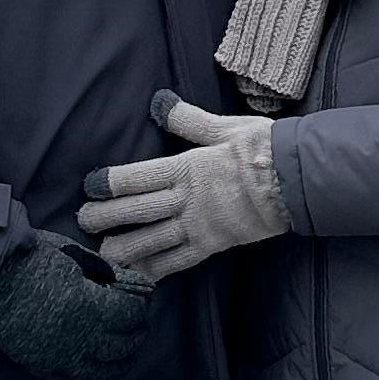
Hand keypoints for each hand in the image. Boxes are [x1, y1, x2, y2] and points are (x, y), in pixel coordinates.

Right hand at [0, 233, 156, 379]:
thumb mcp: (72, 256)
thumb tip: (133, 285)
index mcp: (89, 306)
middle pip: (124, 344)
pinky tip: (104, 362)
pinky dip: (98, 370)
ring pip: (107, 366)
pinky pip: (80, 376)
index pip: (131, 315)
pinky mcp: (43, 365)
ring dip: (124, 356)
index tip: (143, 301)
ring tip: (129, 347)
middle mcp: (79, 337)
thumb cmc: (26, 258)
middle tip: (140, 324)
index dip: (141, 309)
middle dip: (137, 333)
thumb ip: (105, 273)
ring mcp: (60, 355)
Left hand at [78, 98, 290, 282]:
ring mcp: (199, 225)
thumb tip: (160, 104)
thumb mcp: (225, 126)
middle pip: (138, 210)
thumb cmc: (263, 148)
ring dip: (124, 248)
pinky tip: (139, 275)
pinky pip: (179, 261)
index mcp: (186, 167)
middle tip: (82, 222)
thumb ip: (189, 120)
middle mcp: (187, 199)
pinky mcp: (213, 245)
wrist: (296, 181)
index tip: (90, 187)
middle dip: (106, 217)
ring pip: (152, 240)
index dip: (110, 183)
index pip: (138, 176)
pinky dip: (156, 269)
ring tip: (101, 255)